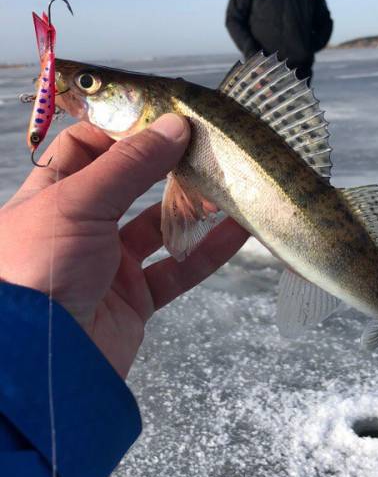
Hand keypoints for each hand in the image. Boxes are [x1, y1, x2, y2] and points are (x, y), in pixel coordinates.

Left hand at [0, 115, 248, 377]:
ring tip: (227, 181)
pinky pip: (179, 268)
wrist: (39, 363)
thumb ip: (130, 164)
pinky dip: (210, 249)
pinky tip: (240, 228)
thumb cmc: (39, 269)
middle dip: (165, 163)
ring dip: (193, 205)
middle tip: (205, 143)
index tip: (163, 113)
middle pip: (128, 183)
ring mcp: (108, 263)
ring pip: (159, 225)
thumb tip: (174, 125)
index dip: (121, 128)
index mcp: (50, 196)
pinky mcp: (135, 298)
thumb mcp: (78, 202)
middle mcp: (79, 225)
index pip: (84, 148)